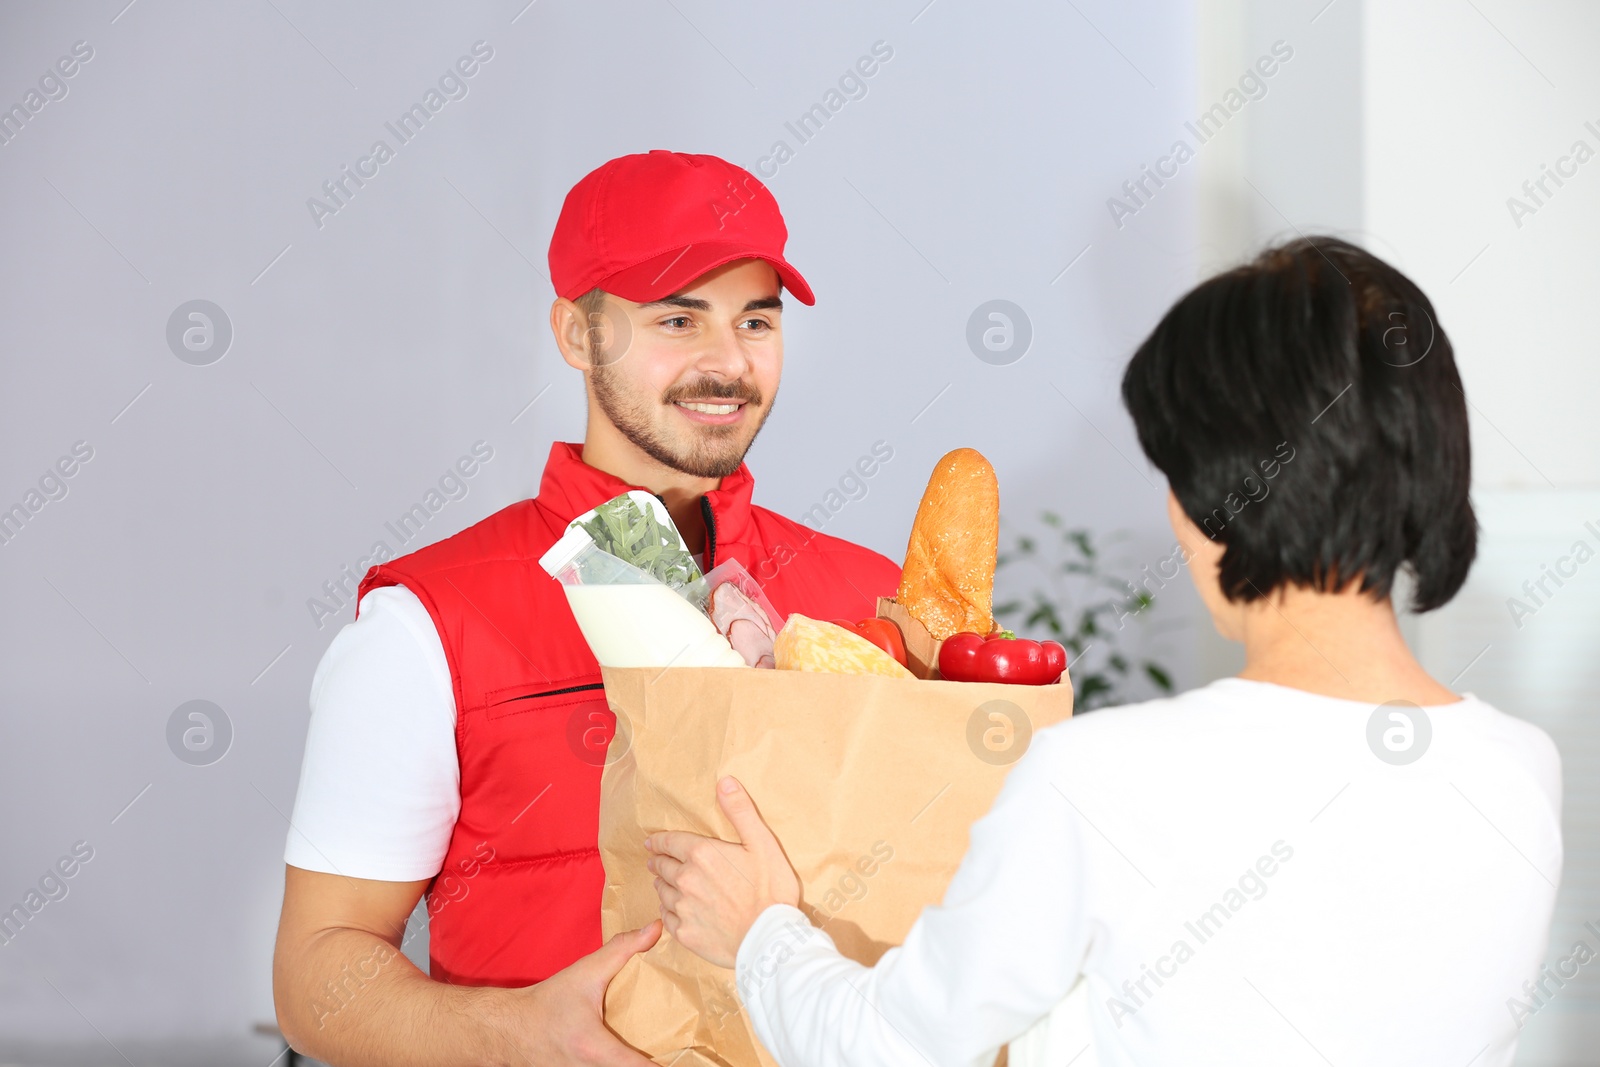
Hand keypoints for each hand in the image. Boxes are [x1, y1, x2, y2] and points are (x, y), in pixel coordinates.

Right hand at [497, 920, 660, 1064]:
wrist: (508, 1029)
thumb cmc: (546, 1003)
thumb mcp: (585, 973)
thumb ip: (622, 949)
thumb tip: (655, 929)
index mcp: (596, 1048)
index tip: (686, 1057)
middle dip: (654, 1064)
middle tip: (674, 1051)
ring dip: (632, 1065)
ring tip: (657, 1054)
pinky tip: (630, 1057)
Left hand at [645, 776, 800, 968]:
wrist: (770, 939)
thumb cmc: (771, 890)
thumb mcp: (762, 843)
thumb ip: (740, 811)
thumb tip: (724, 782)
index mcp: (702, 854)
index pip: (670, 842)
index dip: (659, 841)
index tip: (651, 842)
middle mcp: (686, 879)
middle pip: (662, 866)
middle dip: (658, 861)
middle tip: (655, 861)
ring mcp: (683, 908)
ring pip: (662, 892)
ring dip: (661, 885)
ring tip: (663, 884)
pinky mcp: (685, 933)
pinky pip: (666, 918)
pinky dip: (666, 911)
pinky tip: (672, 911)